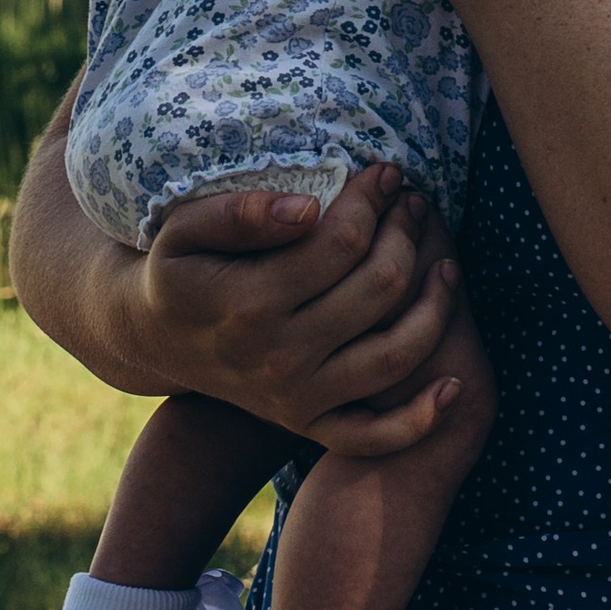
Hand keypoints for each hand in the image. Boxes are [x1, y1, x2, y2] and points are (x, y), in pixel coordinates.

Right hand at [134, 163, 465, 454]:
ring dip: (436, 305)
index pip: (341, 242)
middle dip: (407, 235)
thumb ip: (237, 213)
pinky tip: (454, 384)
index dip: (372, 201)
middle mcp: (277, 357)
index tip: (384, 173)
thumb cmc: (178, 270)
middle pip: (378, 288)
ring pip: (396, 353)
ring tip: (445, 264)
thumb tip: (309, 209)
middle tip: (412, 204)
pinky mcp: (308, 424)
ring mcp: (297, 397)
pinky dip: (421, 419)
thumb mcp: (183, 230)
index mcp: (248, 304)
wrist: (155, 339)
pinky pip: (374, 435)